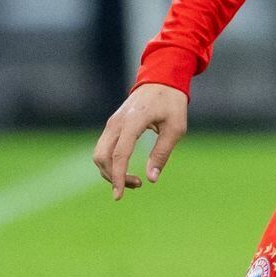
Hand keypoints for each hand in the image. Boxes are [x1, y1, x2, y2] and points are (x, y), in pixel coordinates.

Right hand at [93, 83, 188, 198]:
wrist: (161, 80)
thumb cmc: (172, 104)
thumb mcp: (175, 129)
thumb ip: (162, 153)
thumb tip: (151, 178)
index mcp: (133, 121)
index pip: (120, 154)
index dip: (118, 177)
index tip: (119, 196)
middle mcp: (116, 123)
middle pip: (101, 157)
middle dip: (113, 177)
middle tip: (137, 185)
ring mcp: (112, 124)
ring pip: (99, 154)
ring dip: (111, 172)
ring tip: (135, 180)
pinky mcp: (112, 126)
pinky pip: (104, 149)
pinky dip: (111, 163)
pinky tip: (127, 169)